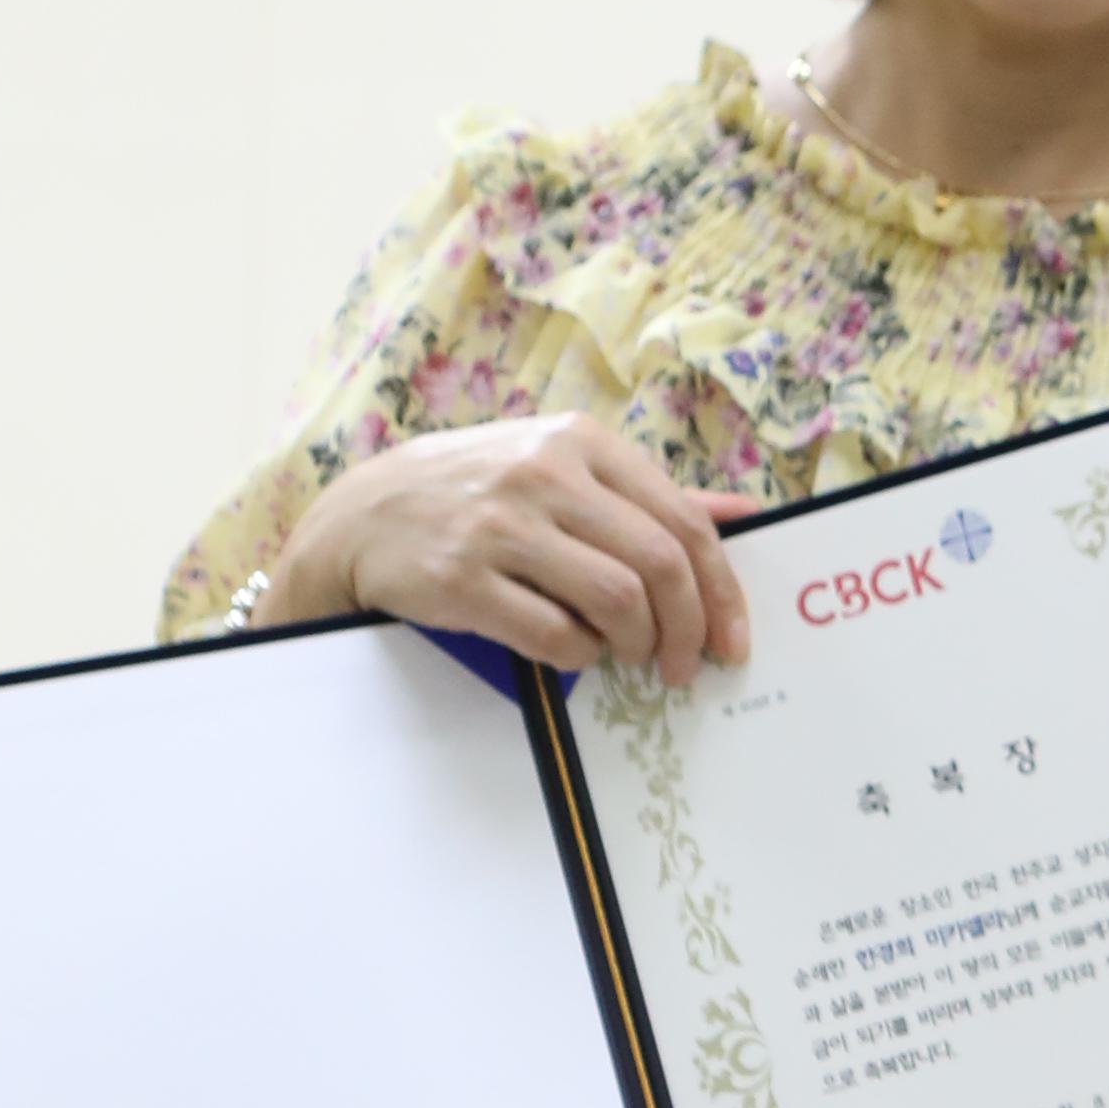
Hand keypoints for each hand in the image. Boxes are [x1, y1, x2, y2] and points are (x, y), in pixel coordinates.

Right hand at [261, 422, 757, 684]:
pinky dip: (579, 655)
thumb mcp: (561, 467)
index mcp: (580, 442)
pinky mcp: (462, 578)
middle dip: (687, 628)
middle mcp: (543, 473)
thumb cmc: (479, 493)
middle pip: (659, 564)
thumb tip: (745, 514)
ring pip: (615, 599)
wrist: (363, 517)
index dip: (721, 590)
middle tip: (684, 666)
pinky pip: (553, 633)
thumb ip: (647, 493)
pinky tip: (575, 653)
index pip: (683, 521)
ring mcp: (500, 525)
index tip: (731, 639)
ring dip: (637, 643)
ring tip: (631, 657)